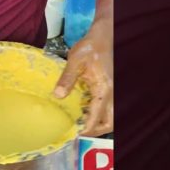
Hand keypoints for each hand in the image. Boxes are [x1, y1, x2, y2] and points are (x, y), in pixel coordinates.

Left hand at [54, 19, 112, 135]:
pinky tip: (82, 108)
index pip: (96, 117)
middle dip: (95, 131)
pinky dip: (97, 113)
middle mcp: (111, 93)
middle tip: (78, 132)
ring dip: (97, 122)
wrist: (104, 35)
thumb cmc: (91, 46)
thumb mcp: (75, 60)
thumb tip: (57, 96)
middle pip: (109, 122)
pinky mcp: (108, 88)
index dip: (85, 128)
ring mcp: (112, 91)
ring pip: (110, 116)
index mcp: (104, 89)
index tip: (73, 134)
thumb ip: (67, 79)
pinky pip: (106, 107)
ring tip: (79, 122)